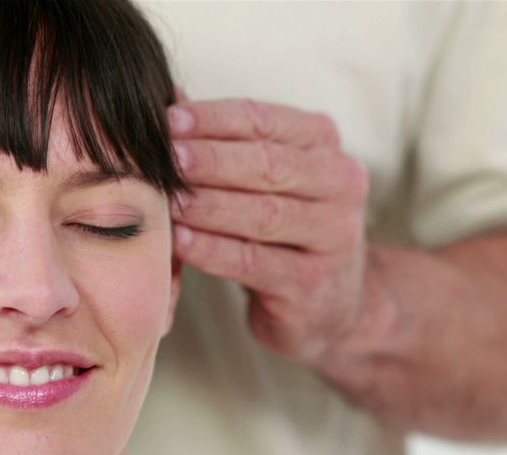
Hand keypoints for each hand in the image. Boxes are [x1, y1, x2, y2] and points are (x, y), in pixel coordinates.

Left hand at [168, 95, 369, 365]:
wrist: (331, 303)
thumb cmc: (283, 227)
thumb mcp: (267, 178)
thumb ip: (225, 141)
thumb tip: (168, 99)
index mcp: (325, 145)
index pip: (266, 121)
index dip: (215, 119)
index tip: (168, 120)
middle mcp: (340, 184)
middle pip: (268, 165)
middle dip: (211, 159)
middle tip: (166, 157)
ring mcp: (333, 237)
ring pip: (264, 214)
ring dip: (209, 205)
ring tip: (168, 199)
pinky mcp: (311, 284)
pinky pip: (254, 263)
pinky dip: (213, 250)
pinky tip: (181, 242)